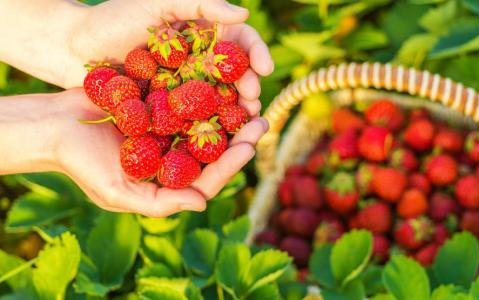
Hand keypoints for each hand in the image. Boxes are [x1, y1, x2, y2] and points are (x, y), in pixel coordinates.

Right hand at [51, 89, 267, 216]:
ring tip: (252, 96)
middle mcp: (175, 155)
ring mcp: (169, 129)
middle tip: (261, 119)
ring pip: (207, 122)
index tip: (249, 146)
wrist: (55, 126)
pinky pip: (189, 98)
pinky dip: (207, 90)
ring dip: (230, 111)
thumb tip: (202, 204)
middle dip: (240, 135)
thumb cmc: (82, 164)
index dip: (230, 164)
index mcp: (170, 181)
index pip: (208, 177)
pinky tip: (224, 78)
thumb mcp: (118, 192)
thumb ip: (160, 203)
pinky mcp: (161, 105)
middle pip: (215, 149)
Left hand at [69, 0, 272, 115]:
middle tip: (253, 103)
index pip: (239, 40)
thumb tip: (245, 13)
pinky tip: (217, 139)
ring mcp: (185, 85)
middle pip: (236, 74)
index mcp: (201, 32)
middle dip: (249, 89)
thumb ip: (200, 3)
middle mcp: (198, 59)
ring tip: (243, 126)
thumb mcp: (155, 2)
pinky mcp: (170, 106)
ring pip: (220, 99)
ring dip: (235, 112)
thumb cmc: (110, 20)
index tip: (264, 69)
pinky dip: (208, 127)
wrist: (70, 48)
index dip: (256, 53)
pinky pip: (195, 117)